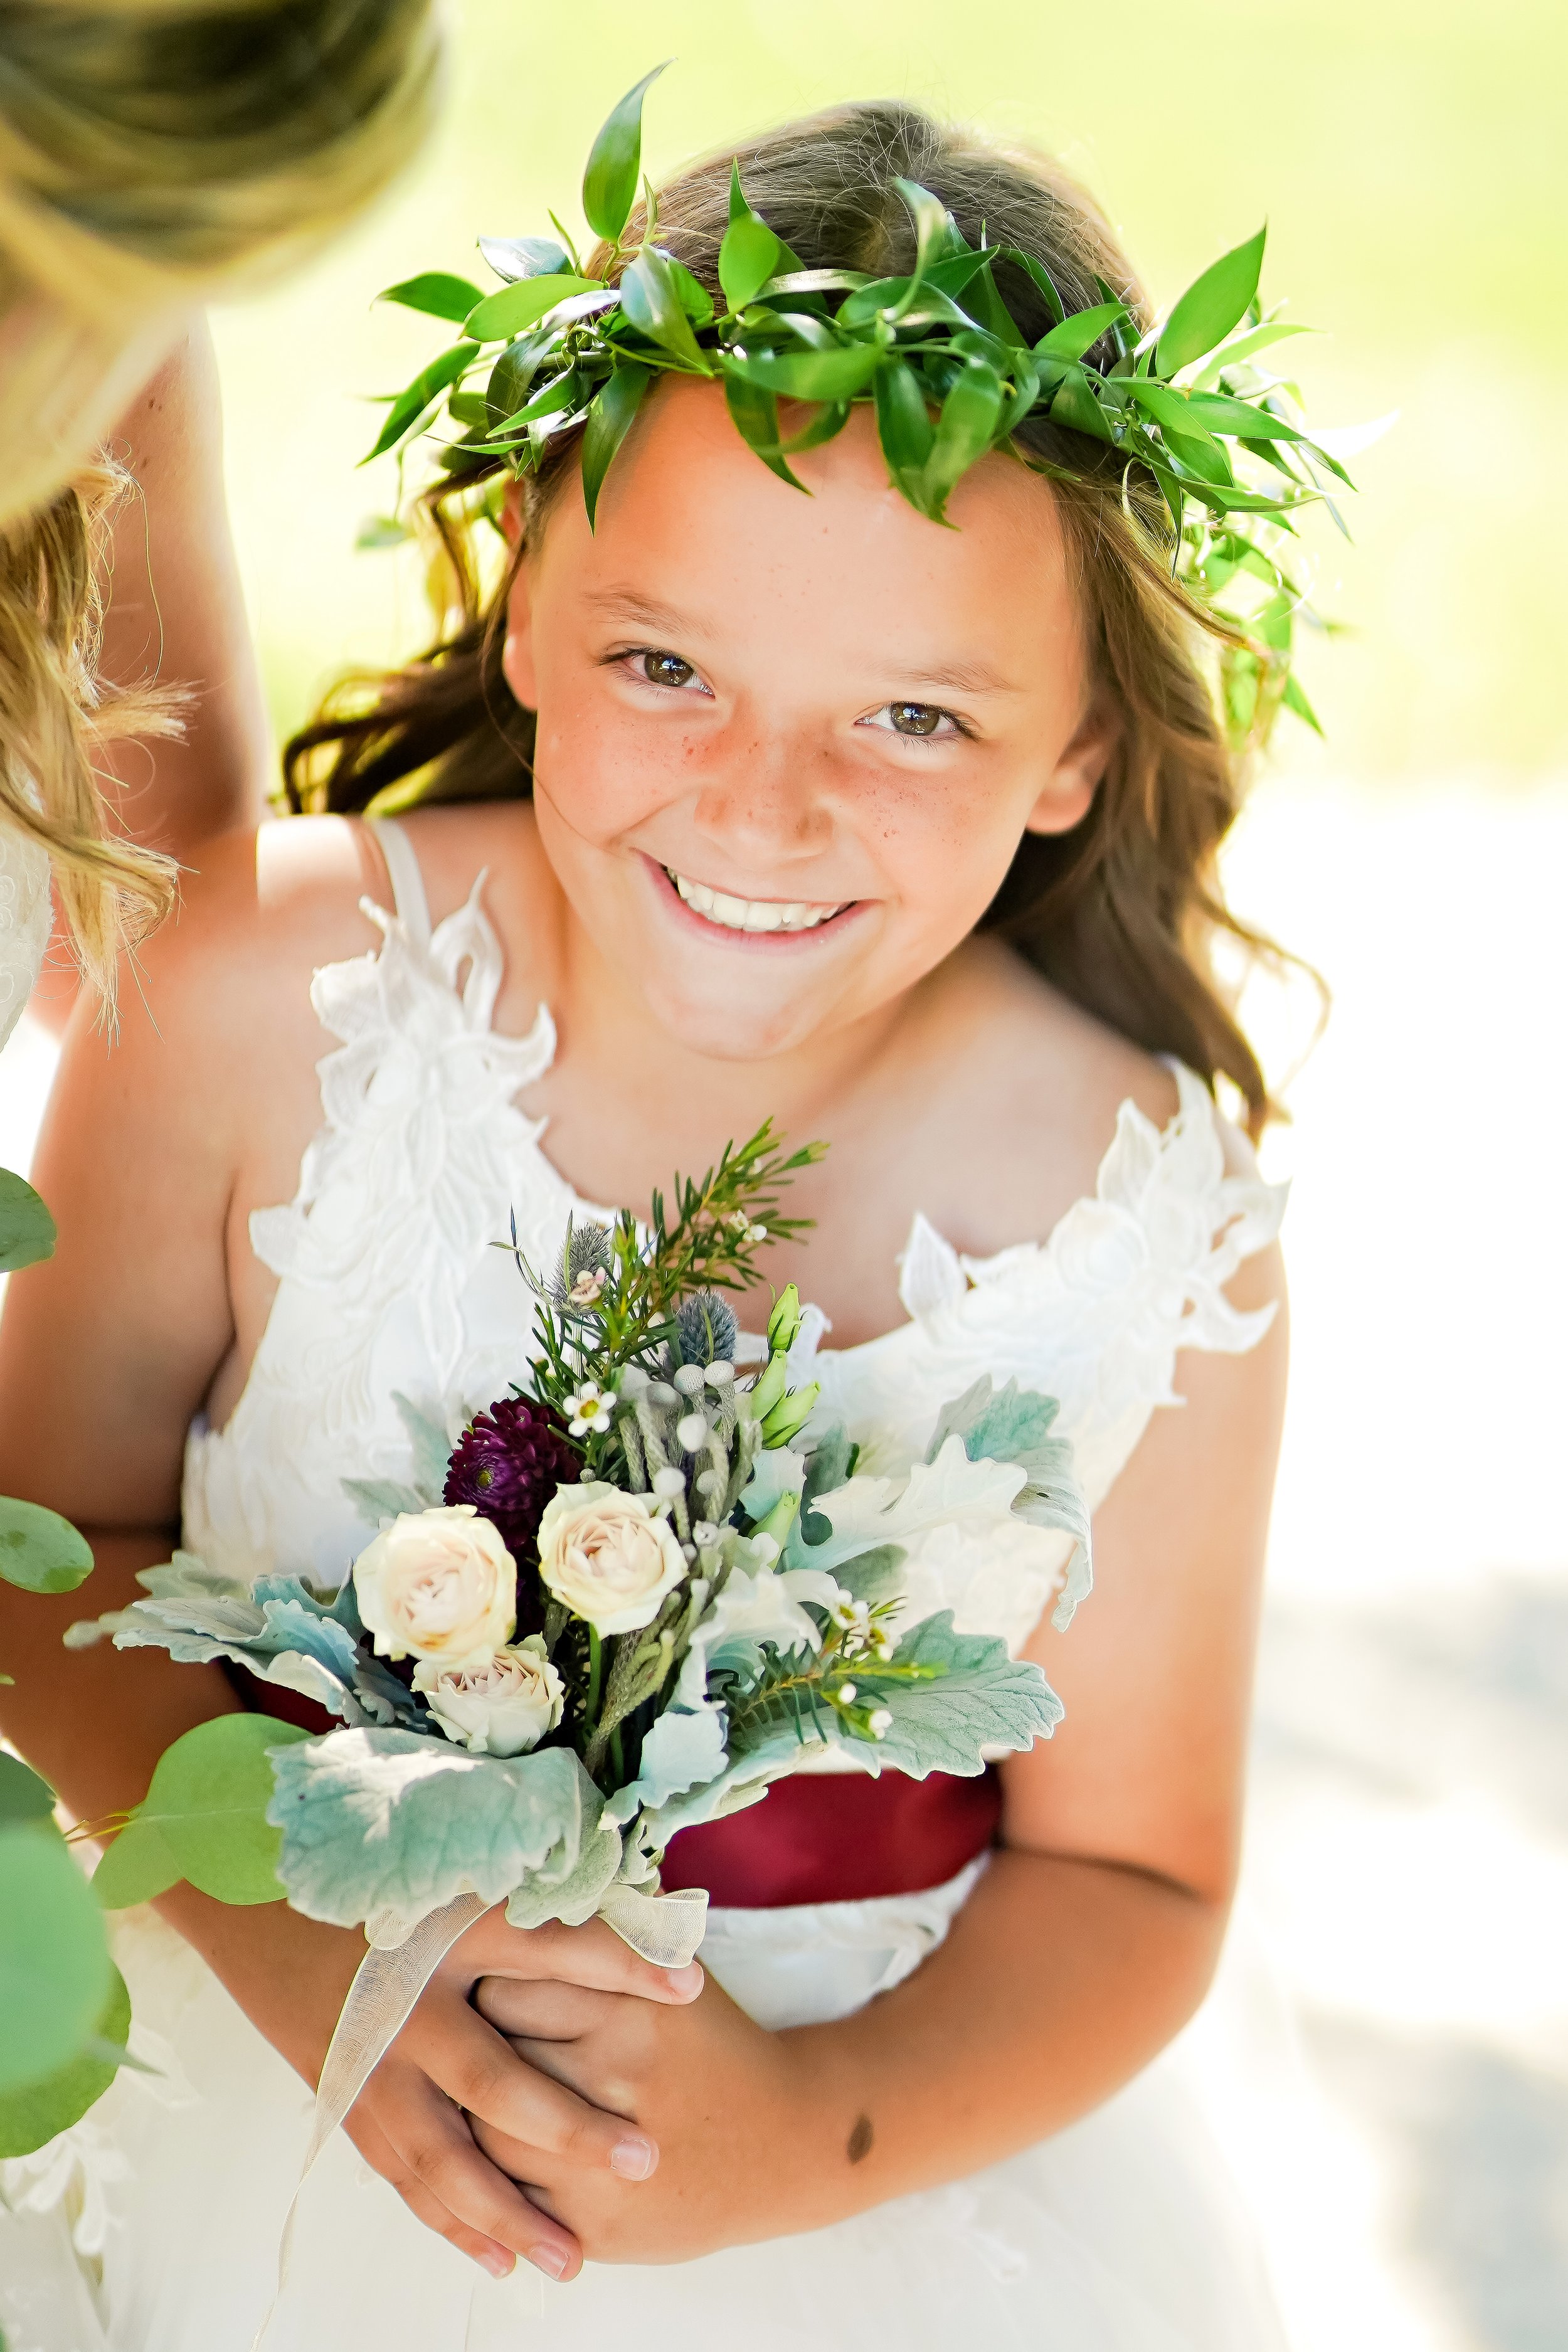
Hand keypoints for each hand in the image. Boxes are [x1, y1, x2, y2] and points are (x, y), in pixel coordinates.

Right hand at [342, 1909, 703, 2281]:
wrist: (270, 1911)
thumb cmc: (394, 1892)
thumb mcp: (463, 1877)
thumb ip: (543, 1899)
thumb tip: (646, 1904)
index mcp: (448, 1932)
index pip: (549, 1947)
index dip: (620, 1963)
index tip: (688, 1987)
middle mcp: (410, 2002)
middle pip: (495, 2078)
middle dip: (569, 2127)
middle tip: (641, 2160)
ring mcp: (375, 2062)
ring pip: (447, 2154)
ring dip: (509, 2211)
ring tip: (574, 2256)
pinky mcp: (351, 2102)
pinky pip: (406, 2176)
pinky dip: (452, 2223)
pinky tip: (501, 2259)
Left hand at [471, 1965, 817, 2263]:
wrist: (781, 2144)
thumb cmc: (711, 2046)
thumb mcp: (672, 1976)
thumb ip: (611, 1932)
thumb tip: (541, 1878)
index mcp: (632, 2006)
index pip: (505, 1991)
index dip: (486, 1990)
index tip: (487, 1990)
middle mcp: (618, 2078)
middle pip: (489, 2063)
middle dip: (473, 2057)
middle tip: (468, 2046)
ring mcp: (606, 2160)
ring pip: (486, 2138)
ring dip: (473, 2122)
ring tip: (479, 2101)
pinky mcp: (598, 2225)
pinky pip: (509, 2201)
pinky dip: (496, 2182)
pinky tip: (507, 2155)